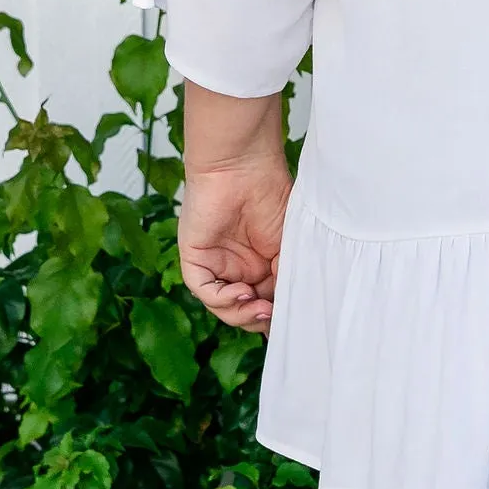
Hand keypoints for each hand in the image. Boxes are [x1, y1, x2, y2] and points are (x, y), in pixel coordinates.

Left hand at [179, 85, 291, 330]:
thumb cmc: (271, 194)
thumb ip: (287, 276)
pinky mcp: (195, 257)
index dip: (276, 317)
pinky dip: (222, 299)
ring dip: (242, 314)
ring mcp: (216, 264)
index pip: (266, 302)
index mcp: (261, 265)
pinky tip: (242, 293)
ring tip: (261, 308)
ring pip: (223, 306)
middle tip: (275, 317)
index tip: (293, 323)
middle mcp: (238, 267)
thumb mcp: (289, 244)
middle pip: (244, 310)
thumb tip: (288, 310)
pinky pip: (203, 289)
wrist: (245, 166)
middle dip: (259, 319)